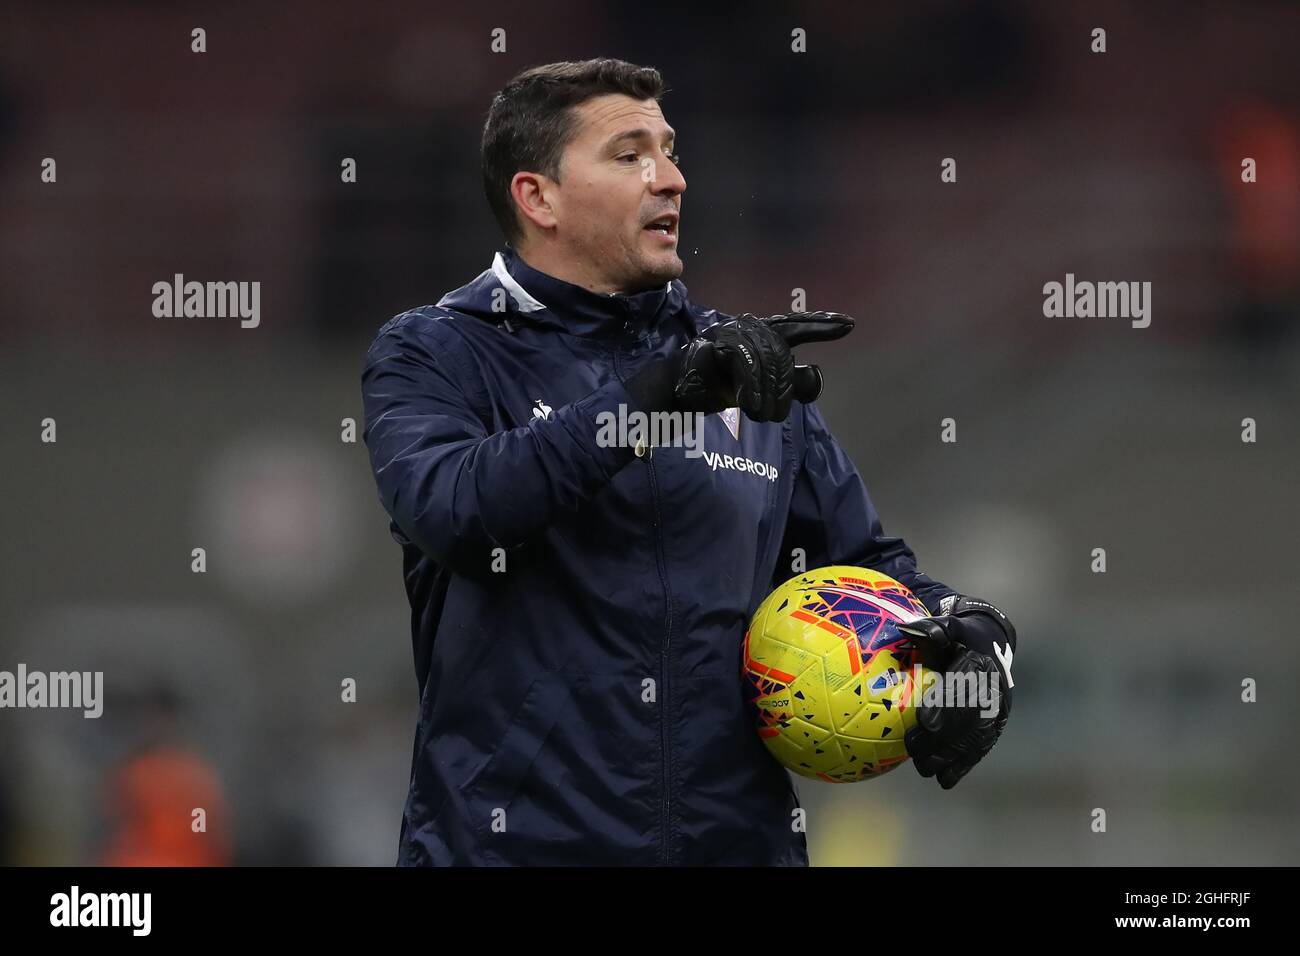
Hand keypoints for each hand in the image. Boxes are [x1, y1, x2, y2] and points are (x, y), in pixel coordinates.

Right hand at [673, 311, 853, 421]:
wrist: (684, 392)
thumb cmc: (723, 386)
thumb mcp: (762, 388)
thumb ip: (789, 384)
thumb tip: (815, 376)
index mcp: (764, 333)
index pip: (797, 325)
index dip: (822, 325)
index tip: (849, 325)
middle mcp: (750, 326)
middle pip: (782, 352)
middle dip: (783, 388)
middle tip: (775, 416)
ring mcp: (732, 331)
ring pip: (765, 357)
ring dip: (766, 392)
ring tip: (762, 415)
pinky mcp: (715, 342)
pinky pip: (743, 360)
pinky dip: (750, 385)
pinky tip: (749, 403)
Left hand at [896, 596, 1016, 788]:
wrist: (991, 645)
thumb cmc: (960, 636)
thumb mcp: (949, 626)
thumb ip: (932, 628)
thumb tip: (906, 628)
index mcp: (981, 665)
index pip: (965, 688)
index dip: (946, 705)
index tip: (924, 721)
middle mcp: (994, 691)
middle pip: (969, 719)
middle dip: (943, 737)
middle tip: (915, 747)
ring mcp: (997, 712)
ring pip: (975, 739)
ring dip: (950, 756)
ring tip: (924, 767)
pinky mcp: (994, 727)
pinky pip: (980, 748)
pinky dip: (963, 765)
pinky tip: (944, 780)